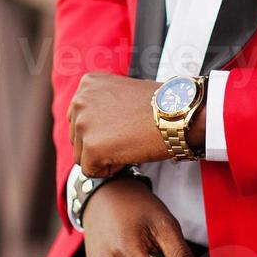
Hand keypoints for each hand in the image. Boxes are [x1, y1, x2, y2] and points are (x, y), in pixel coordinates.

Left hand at [69, 72, 207, 175]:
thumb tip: (93, 126)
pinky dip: (110, 170)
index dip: (103, 130)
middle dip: (100, 145)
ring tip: (128, 144)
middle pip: (78, 139)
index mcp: (87, 84)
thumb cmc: (159, 105)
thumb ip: (101, 104)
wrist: (178, 114)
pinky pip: (91, 171)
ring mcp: (83, 123)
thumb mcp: (122, 92)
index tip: (124, 126)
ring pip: (82, 157)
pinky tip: (128, 154)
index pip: (80, 120)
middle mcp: (79, 100)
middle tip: (128, 137)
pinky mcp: (91, 147)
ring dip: (105, 158)